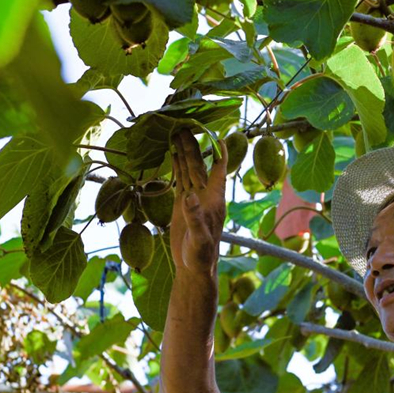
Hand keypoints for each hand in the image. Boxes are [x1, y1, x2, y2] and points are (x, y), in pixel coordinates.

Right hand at [170, 129, 227, 272]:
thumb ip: (195, 217)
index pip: (220, 170)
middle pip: (200, 164)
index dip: (220, 152)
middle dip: (194, 145)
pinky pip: (180, 179)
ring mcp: (194, 197)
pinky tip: (173, 153)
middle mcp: (206, 194)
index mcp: (215, 198)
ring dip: (184, 151)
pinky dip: (176, 165)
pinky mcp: (182, 204)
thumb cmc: (202, 255)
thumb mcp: (200, 238)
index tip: (218, 133)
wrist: (194, 268)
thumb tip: (190, 196)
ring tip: (176, 131)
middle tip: (184, 124)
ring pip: (189, 169)